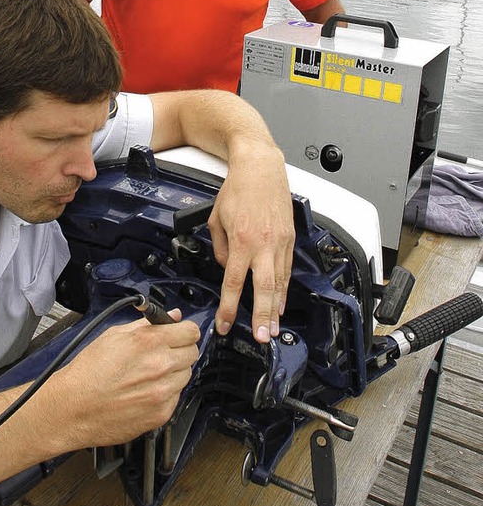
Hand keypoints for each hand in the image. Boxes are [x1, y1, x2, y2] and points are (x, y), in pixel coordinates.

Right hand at [55, 313, 199, 447]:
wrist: (73, 408)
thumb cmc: (88, 372)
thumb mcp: (114, 335)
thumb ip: (147, 324)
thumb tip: (171, 316)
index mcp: (149, 342)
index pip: (191, 331)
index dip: (184, 331)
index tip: (179, 334)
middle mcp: (160, 366)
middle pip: (192, 353)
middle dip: (180, 350)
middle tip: (163, 353)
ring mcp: (163, 392)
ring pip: (186, 376)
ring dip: (174, 372)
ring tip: (149, 375)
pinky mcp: (161, 414)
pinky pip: (176, 397)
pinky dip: (166, 393)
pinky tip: (145, 391)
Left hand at [208, 147, 294, 342]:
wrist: (260, 168)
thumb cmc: (237, 189)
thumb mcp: (216, 219)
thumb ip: (220, 249)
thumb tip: (226, 268)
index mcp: (241, 240)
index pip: (233, 282)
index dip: (228, 307)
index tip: (225, 323)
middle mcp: (263, 243)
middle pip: (263, 288)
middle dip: (262, 316)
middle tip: (261, 337)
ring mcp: (280, 241)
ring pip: (279, 281)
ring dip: (275, 307)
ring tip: (272, 328)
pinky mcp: (289, 237)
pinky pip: (287, 268)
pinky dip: (284, 287)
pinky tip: (280, 301)